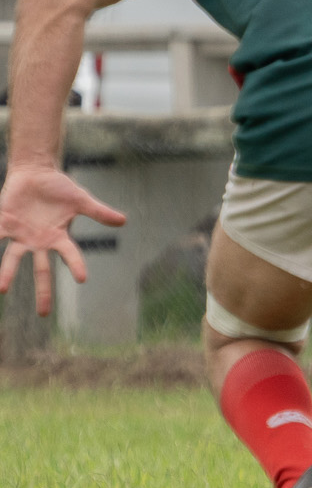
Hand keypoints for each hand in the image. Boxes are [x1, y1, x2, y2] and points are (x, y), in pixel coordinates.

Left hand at [0, 167, 126, 316]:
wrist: (35, 173)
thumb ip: (99, 212)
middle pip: (40, 270)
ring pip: (13, 258)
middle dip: (42, 291)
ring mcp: (20, 235)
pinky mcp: (4, 223)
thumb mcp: (81, 200)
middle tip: (44, 314)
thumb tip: (124, 221)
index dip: (76, 265)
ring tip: (2, 289)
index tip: (83, 279)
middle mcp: (39, 242)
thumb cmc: (60, 187)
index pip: (70, 255)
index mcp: (58, 237)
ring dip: (7, 273)